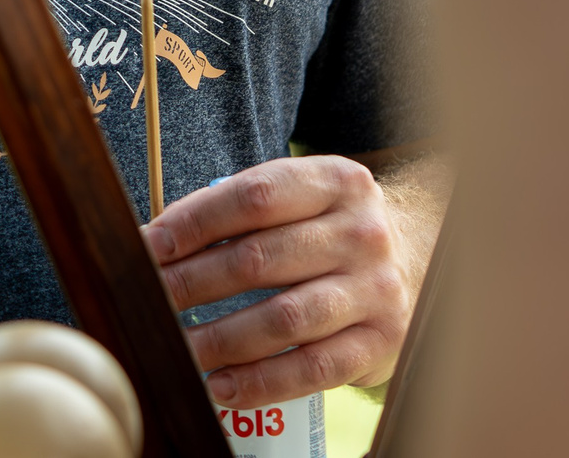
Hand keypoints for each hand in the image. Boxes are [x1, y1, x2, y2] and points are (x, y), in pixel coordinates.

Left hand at [145, 156, 411, 408]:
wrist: (420, 257)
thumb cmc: (332, 229)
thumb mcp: (305, 198)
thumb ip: (244, 211)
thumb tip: (158, 243)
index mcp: (337, 181)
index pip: (254, 196)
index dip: (195, 221)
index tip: (149, 246)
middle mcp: (361, 231)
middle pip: (260, 259)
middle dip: (193, 283)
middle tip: (151, 301)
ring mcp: (376, 288)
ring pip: (284, 318)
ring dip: (220, 339)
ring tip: (177, 350)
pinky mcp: (381, 341)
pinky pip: (314, 368)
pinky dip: (263, 381)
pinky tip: (223, 386)